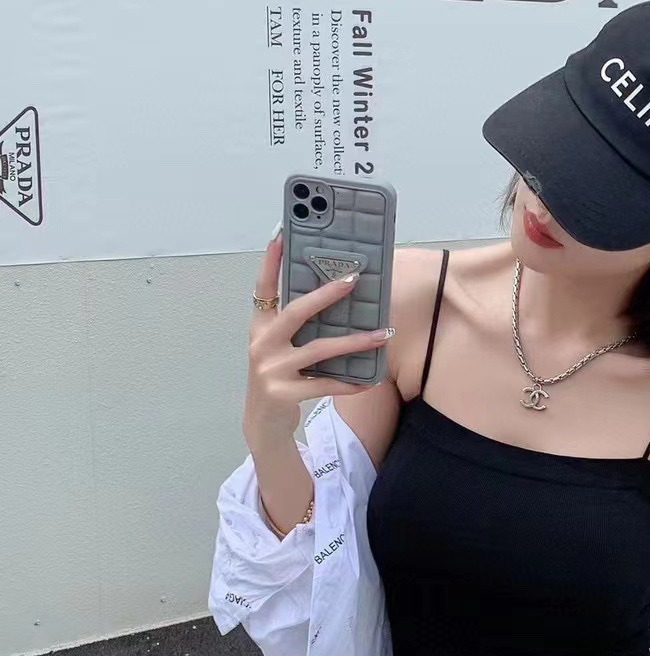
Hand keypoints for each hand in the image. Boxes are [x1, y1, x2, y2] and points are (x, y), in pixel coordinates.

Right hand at [244, 229, 390, 436]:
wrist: (262, 422)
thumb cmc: (278, 375)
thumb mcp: (279, 346)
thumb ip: (296, 325)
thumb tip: (337, 295)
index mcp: (260, 326)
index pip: (264, 286)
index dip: (271, 261)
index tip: (281, 233)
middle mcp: (262, 344)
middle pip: (296, 312)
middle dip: (326, 294)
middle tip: (354, 279)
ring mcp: (271, 369)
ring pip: (320, 350)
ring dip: (355, 342)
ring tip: (383, 334)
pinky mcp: (283, 393)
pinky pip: (326, 385)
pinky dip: (350, 383)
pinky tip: (370, 380)